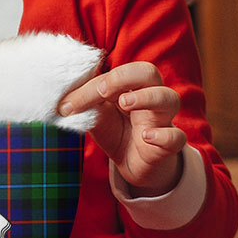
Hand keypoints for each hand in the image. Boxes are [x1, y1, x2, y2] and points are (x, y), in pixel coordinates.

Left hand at [58, 61, 185, 195]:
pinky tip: (146, 136)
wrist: (134, 165)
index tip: (68, 105)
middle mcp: (150, 97)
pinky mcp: (169, 145)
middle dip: (125, 77)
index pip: (116, 74)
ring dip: (147, 97)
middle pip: (149, 72)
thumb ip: (85, 105)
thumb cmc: (117, 132)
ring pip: (169, 98)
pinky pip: (176, 137)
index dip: (92, 86)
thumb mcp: (97, 117)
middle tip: (102, 91)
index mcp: (131, 86)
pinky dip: (164, 135)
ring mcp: (162, 120)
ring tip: (125, 103)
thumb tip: (61, 100)